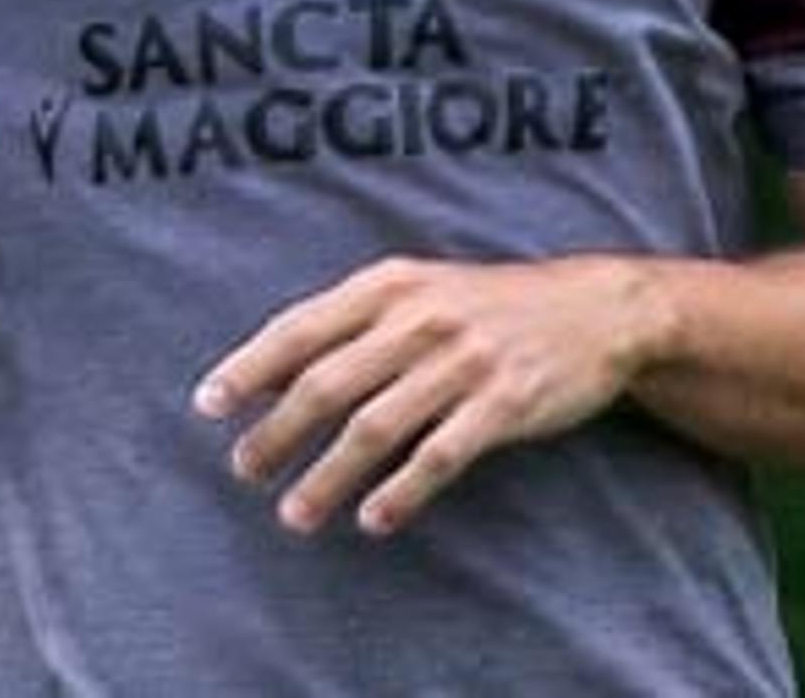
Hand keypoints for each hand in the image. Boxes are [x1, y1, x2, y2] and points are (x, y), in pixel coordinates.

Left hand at [192, 255, 665, 537]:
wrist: (596, 308)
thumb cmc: (488, 304)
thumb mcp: (418, 290)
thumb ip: (350, 323)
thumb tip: (269, 371)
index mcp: (391, 285)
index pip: (301, 327)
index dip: (250, 368)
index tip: (208, 406)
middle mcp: (421, 318)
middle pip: (328, 384)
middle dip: (278, 433)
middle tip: (245, 471)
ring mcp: (464, 361)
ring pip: (375, 427)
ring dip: (328, 477)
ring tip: (295, 514)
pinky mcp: (504, 403)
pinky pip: (440, 456)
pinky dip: (401, 492)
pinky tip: (374, 519)